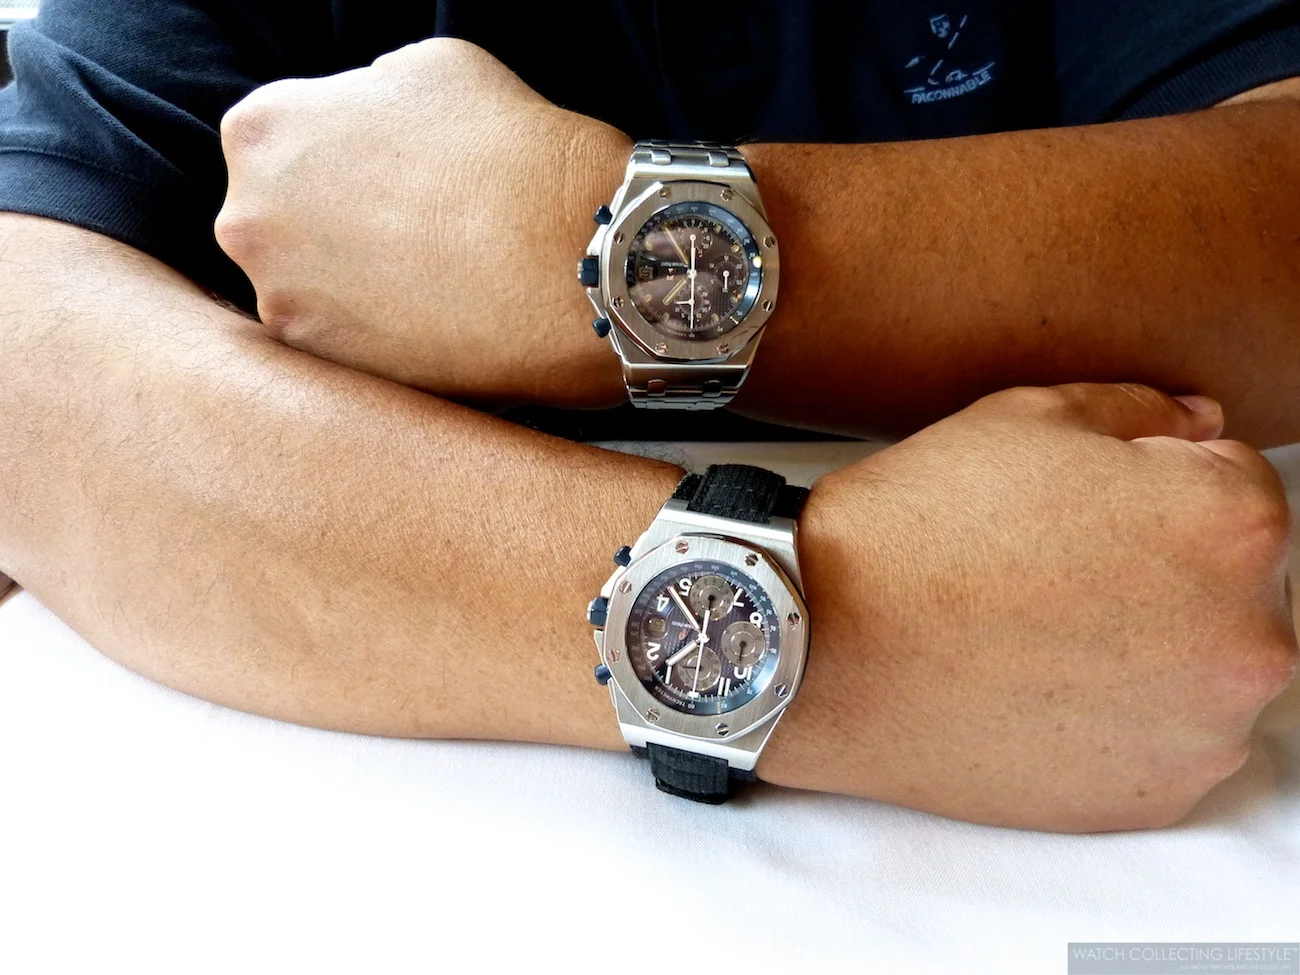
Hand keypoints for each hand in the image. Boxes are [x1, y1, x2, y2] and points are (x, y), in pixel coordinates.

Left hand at [216, 38, 626, 406]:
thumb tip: (363, 123)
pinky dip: (376, 332)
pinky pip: (340, 342)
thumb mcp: (432, 67)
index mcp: (262, 130)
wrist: (577, 264)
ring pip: (307, 284)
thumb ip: (367, 94)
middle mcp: (248, 219)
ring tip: (430, 277)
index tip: (391, 174)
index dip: (344, 153)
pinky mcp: (330, 369)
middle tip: (411, 228)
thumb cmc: (514, 154)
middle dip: (335, 220)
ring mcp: (283, 302)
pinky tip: (433, 316)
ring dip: (353, 280)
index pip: (281, 139)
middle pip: (280, 216)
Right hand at [766, 383, 1296, 831]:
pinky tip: (1040, 686)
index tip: (1079, 507)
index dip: (1149, 483)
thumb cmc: (920, 527)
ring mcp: (1204, 732)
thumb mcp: (1028, 417)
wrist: (824, 645)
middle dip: (1163, 566)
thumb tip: (1202, 426)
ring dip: (1148, 645)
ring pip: (1202, 666)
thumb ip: (1145, 409)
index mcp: (1235, 525)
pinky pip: (1163, 740)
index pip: (1236, 484)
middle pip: (1231, 583)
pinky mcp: (1153, 797)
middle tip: (1054, 569)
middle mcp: (1248, 638)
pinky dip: (1119, 715)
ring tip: (1040, 631)